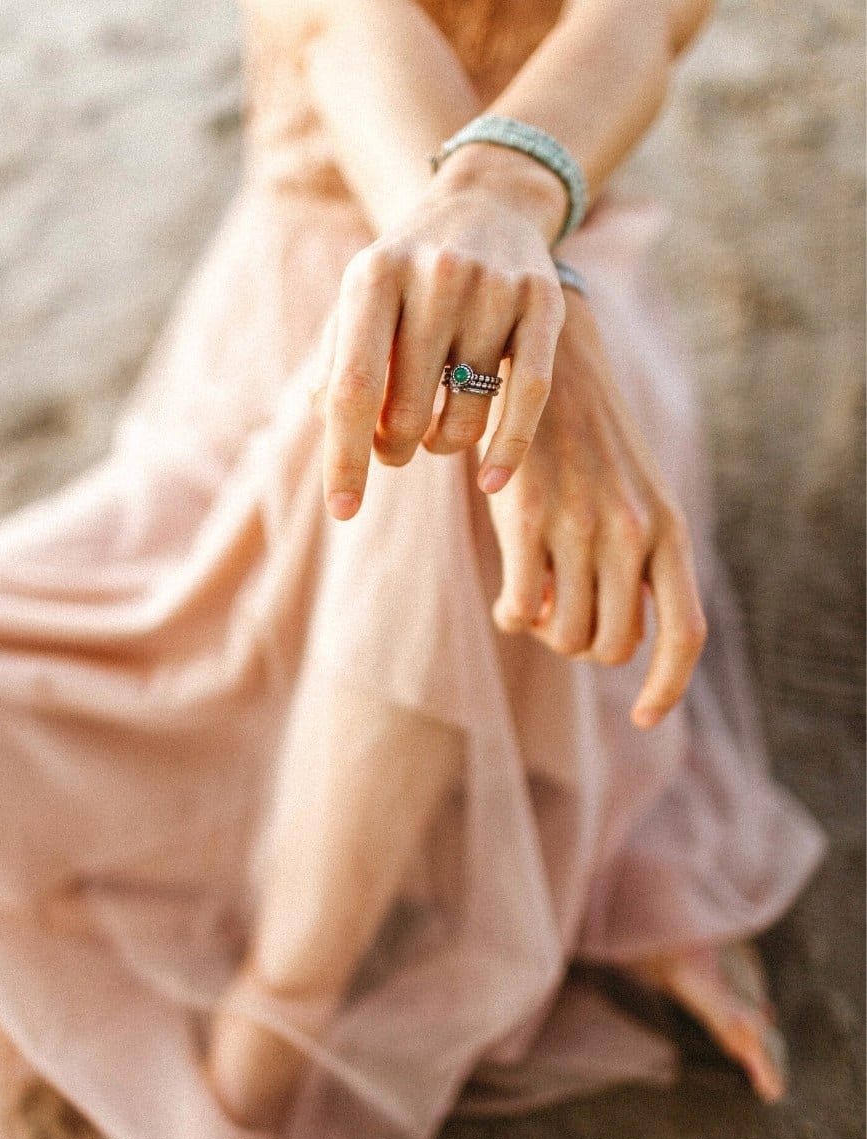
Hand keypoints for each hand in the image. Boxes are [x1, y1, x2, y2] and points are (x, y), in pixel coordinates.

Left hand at [318, 146, 569, 519]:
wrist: (488, 200)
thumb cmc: (409, 271)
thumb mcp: (362, 299)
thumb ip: (338, 360)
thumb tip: (323, 419)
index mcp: (374, 276)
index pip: (353, 388)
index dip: (345, 456)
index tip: (344, 510)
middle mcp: (435, 276)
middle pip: (409, 414)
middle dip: (395, 450)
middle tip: (395, 446)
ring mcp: (494, 288)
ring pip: (466, 417)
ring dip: (445, 446)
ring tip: (437, 431)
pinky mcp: (545, 303)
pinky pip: (527, 399)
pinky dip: (507, 451)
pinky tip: (490, 481)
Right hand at [483, 290, 707, 729]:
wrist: (548, 362)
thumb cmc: (590, 442)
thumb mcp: (636, 498)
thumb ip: (636, 565)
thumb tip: (609, 640)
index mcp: (670, 530)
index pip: (684, 634)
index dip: (666, 688)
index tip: (643, 719)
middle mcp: (633, 532)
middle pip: (611, 645)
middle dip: (583, 646)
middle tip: (562, 616)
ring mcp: (581, 526)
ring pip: (565, 633)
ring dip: (546, 631)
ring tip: (537, 598)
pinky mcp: (527, 519)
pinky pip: (520, 610)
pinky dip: (513, 616)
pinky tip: (510, 595)